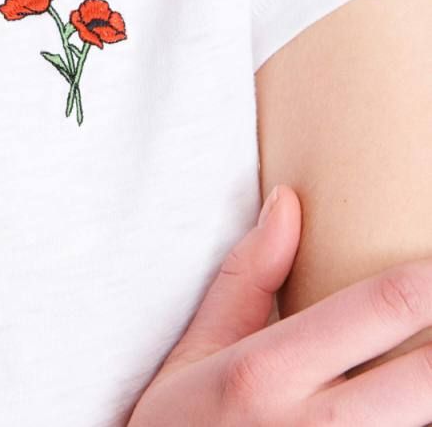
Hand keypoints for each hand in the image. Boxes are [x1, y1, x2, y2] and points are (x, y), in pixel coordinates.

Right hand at [128, 185, 431, 424]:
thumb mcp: (197, 350)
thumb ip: (248, 276)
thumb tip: (288, 202)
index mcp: (267, 370)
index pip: (380, 306)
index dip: (429, 277)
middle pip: (429, 375)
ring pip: (425, 420)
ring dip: (429, 388)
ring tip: (417, 361)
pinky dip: (412, 420)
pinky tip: (403, 402)